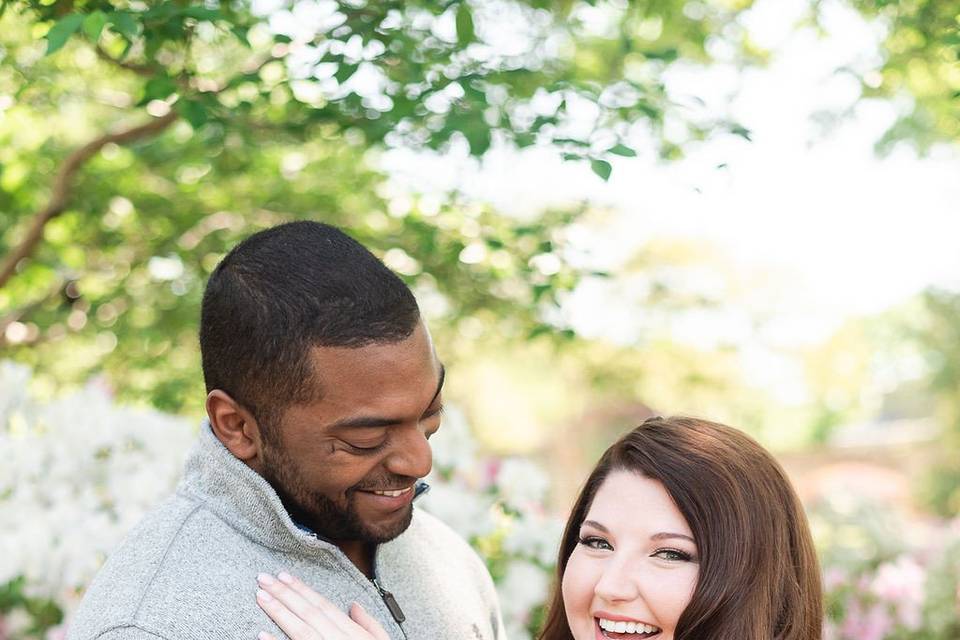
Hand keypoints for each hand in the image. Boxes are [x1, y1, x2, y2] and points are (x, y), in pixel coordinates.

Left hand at [256, 572, 390, 639]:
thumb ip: (368, 624)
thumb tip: (354, 605)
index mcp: (352, 633)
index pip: (323, 606)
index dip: (302, 589)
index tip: (284, 576)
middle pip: (308, 613)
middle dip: (285, 594)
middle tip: (264, 579)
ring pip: (300, 630)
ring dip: (279, 612)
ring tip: (261, 597)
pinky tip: (261, 634)